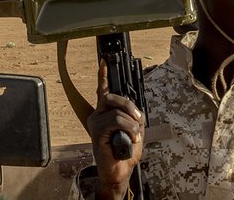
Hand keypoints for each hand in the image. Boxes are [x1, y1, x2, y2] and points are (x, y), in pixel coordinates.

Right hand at [86, 61, 142, 199]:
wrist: (119, 171)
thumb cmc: (125, 152)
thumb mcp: (134, 129)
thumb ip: (133, 115)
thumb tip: (134, 109)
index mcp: (106, 113)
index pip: (102, 90)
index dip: (102, 75)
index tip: (104, 61)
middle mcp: (98, 115)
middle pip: (111, 96)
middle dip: (128, 104)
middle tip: (137, 117)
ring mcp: (96, 122)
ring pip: (117, 110)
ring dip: (132, 122)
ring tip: (134, 135)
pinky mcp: (97, 131)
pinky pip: (116, 121)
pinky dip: (128, 128)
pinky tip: (130, 139)